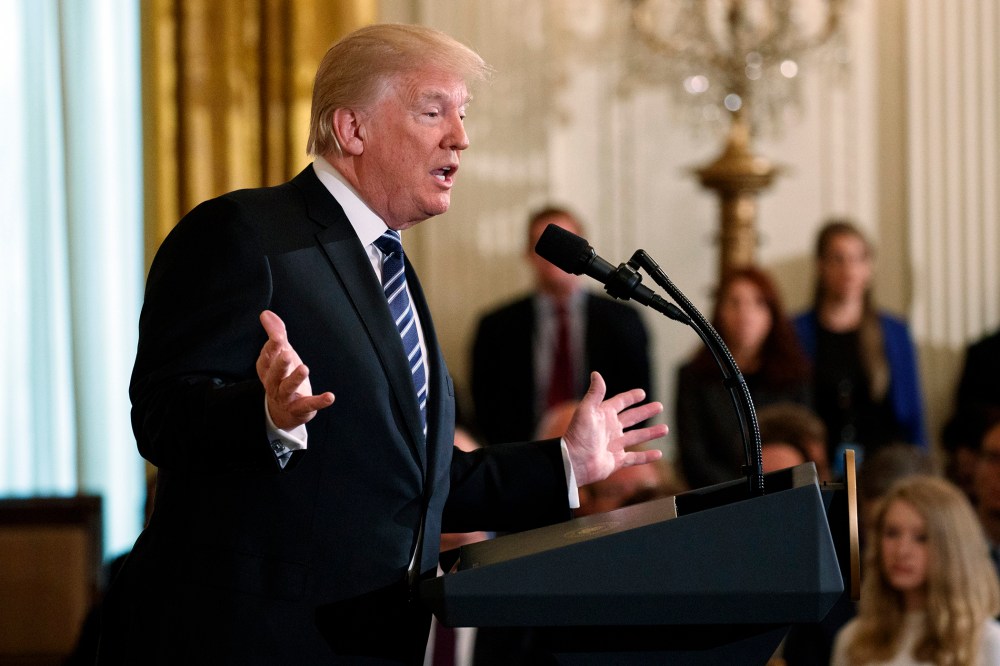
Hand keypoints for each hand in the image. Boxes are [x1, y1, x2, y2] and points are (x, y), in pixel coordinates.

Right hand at [257, 310, 334, 429]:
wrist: (282, 412)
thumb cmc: (282, 376)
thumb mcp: (280, 354)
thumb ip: (275, 334)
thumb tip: (265, 314)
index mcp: (267, 369)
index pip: (267, 357)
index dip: (271, 347)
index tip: (277, 336)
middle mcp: (273, 383)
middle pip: (274, 374)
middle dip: (280, 364)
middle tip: (287, 353)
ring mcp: (285, 397)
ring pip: (288, 388)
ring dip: (295, 379)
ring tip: (304, 369)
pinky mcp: (299, 409)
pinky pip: (308, 405)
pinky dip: (319, 402)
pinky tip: (330, 396)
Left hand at [563, 372, 666, 486]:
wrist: (574, 462)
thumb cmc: (578, 435)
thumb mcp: (587, 410)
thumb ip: (595, 393)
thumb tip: (596, 373)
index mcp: (603, 415)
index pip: (620, 403)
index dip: (631, 397)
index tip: (642, 393)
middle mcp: (610, 429)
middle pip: (632, 418)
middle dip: (645, 412)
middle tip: (659, 406)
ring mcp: (614, 445)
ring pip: (637, 437)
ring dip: (651, 433)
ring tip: (665, 429)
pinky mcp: (616, 461)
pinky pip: (635, 458)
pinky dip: (647, 457)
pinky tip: (658, 454)